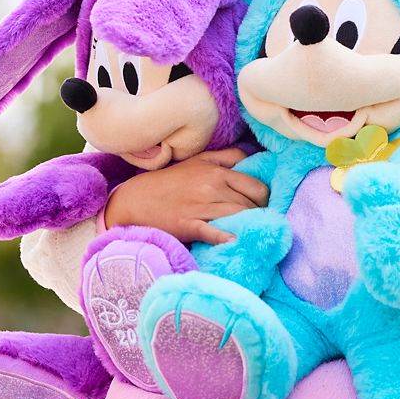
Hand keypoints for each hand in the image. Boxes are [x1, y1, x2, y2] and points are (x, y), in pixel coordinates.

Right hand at [103, 148, 268, 245]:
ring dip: (249, 224)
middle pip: (251, 202)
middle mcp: (212, 185)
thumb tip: (253, 160)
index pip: (256, 185)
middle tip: (260, 221)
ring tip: (253, 231)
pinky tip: (235, 241)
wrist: (134, 199)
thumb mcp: (199, 160)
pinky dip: (226, 237)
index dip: (265, 198)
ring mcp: (201, 205)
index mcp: (217, 170)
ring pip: (239, 215)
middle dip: (260, 212)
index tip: (263, 206)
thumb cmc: (170, 180)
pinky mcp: (188, 223)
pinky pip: (214, 231)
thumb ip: (228, 157)